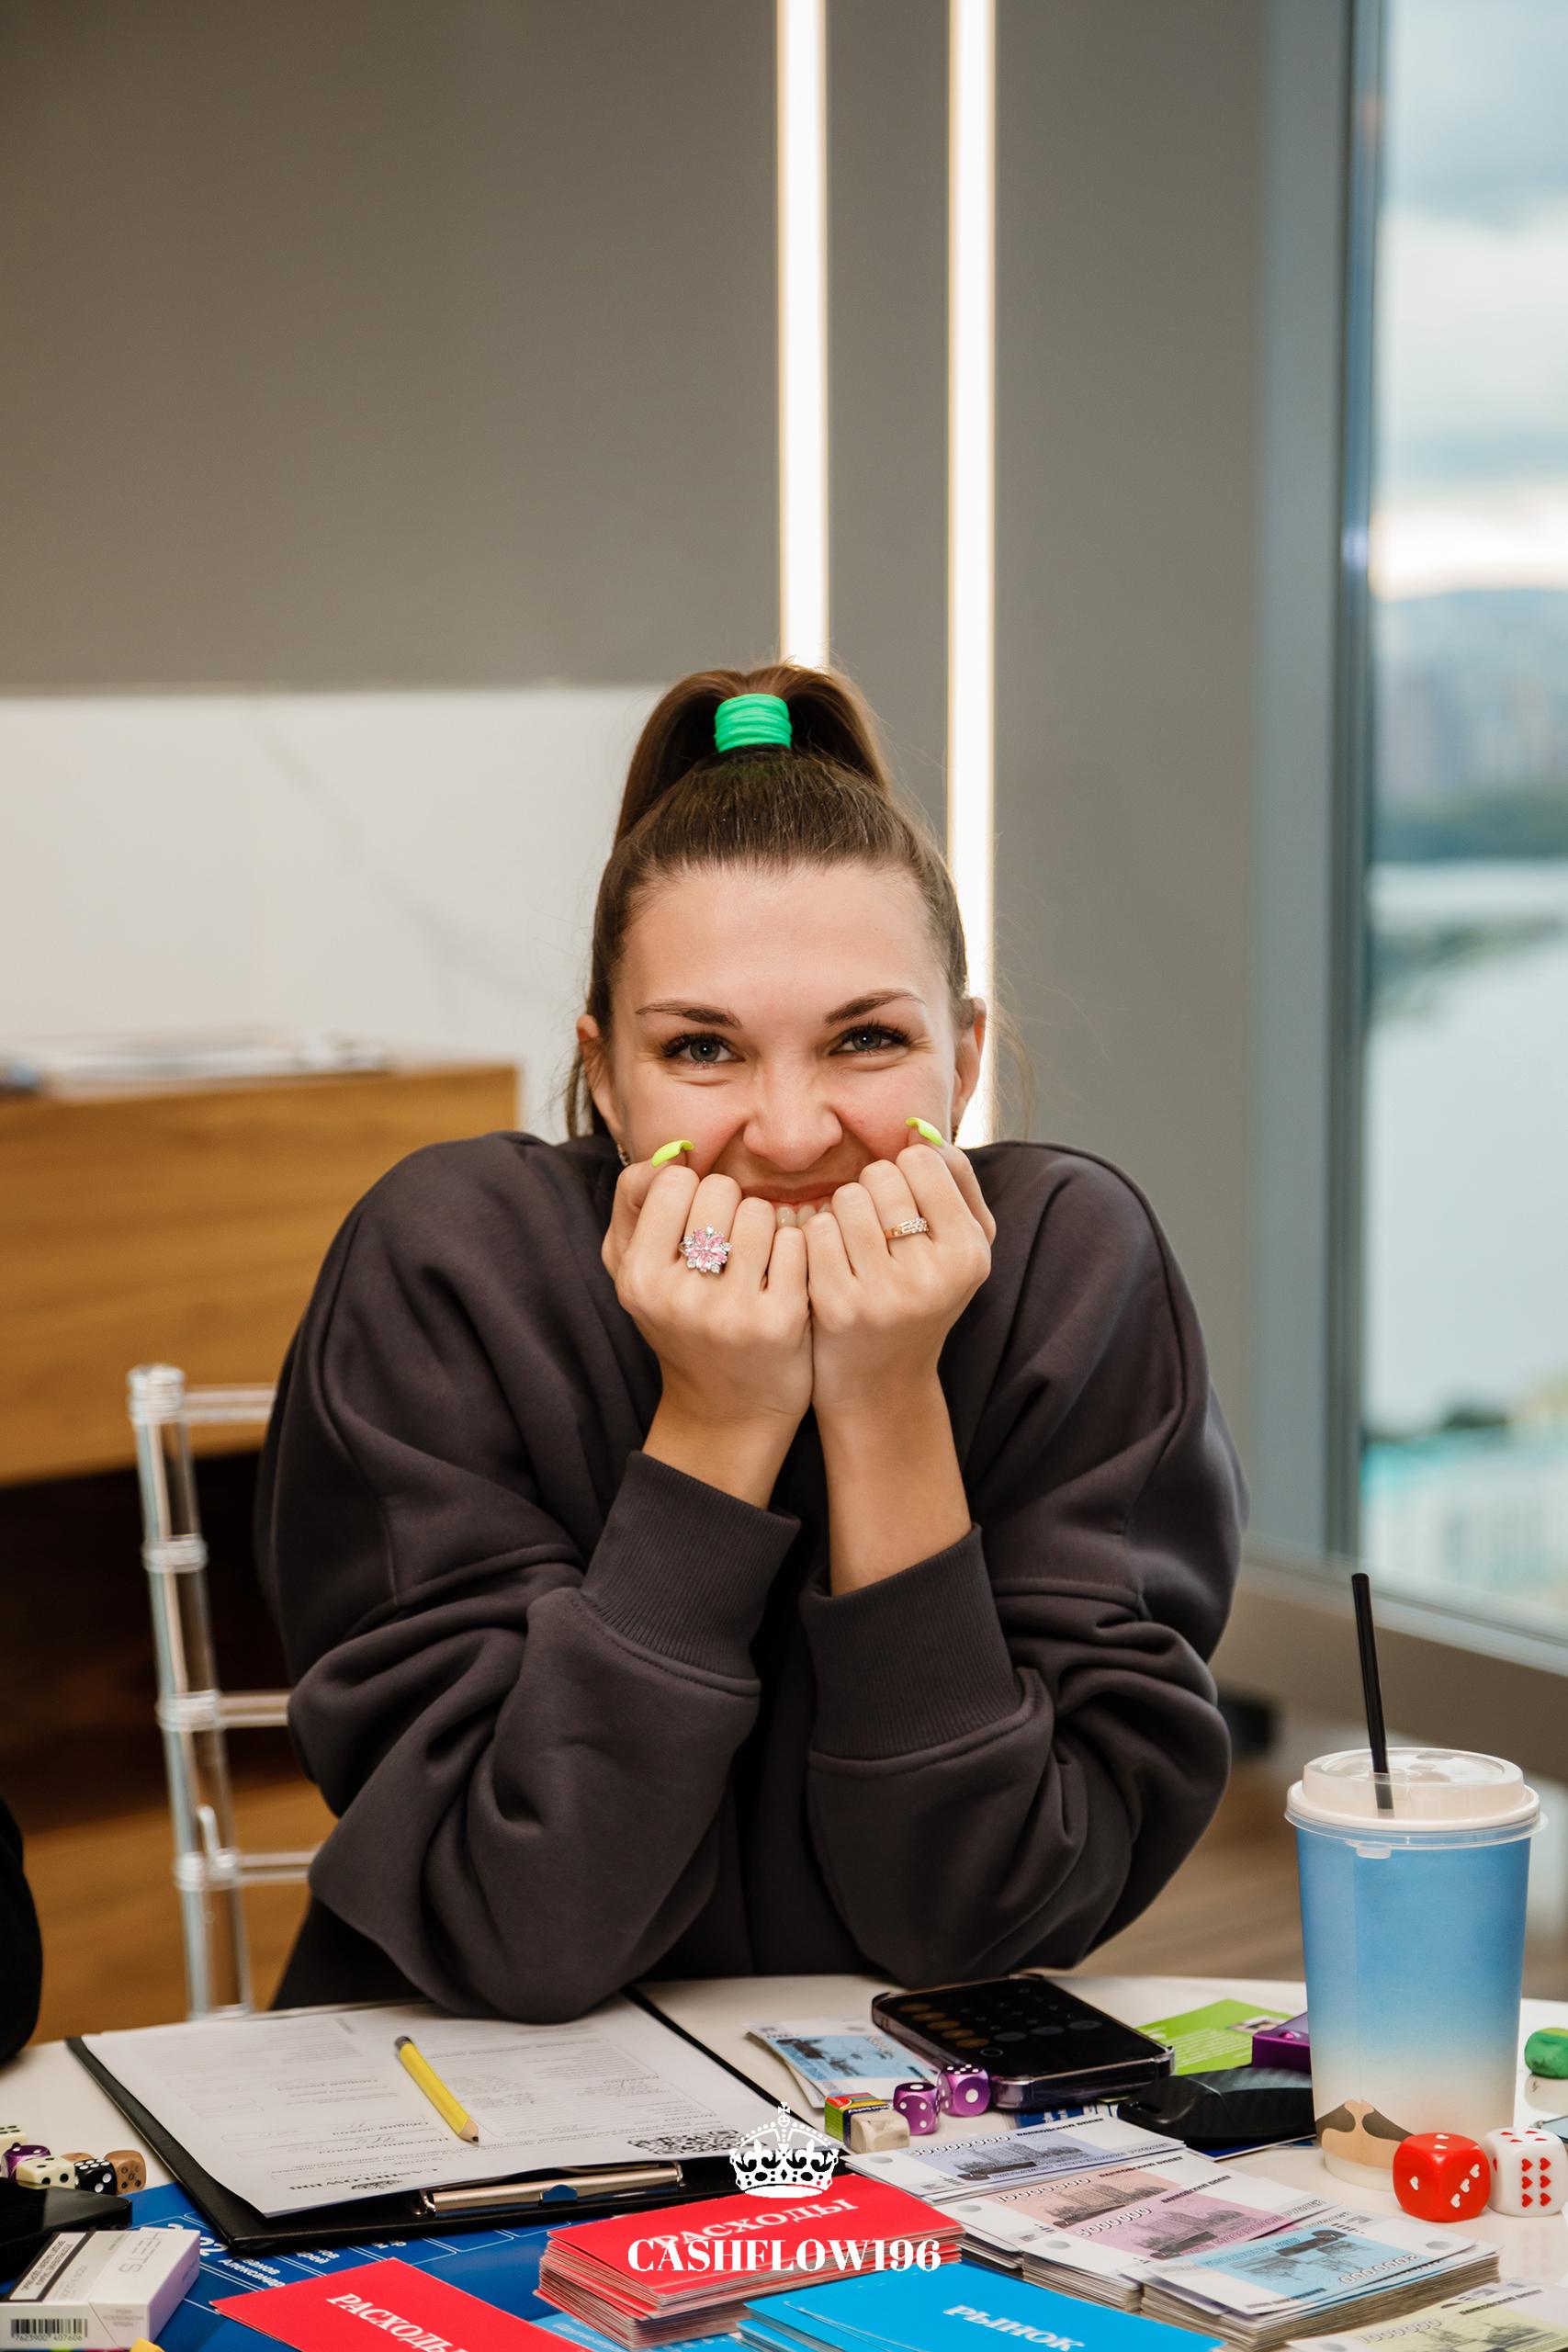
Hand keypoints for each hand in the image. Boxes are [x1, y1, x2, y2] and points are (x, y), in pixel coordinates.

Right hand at [603, 1155, 812, 1435]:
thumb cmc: (682, 1324)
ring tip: (759, 1259)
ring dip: (767, 1226)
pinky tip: (786, 1276)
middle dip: (731, 1206)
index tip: (698, 1220)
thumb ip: (634, 1205)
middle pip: (719, 1190)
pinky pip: (797, 1242)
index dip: (693, 1191)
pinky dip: (796, 1250)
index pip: (674, 1181)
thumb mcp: (636, 1272)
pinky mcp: (779, 1322)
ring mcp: (729, 1311)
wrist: (728, 1411)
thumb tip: (670, 1156)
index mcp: (637, 1278)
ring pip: (760, 1212)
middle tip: (731, 1243)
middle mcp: (677, 1296)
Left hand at [802, 1141, 994, 1419]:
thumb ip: (954, 1181)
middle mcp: (934, 1275)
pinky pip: (816, 1230)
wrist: (881, 1383)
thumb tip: (919, 1132)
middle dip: (870, 1191)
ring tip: (851, 1245)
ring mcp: (885, 1293)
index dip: (903, 1172)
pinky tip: (826, 1262)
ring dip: (840, 1212)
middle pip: (881, 1175)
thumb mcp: (960, 1247)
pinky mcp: (839, 1307)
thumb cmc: (920, 1296)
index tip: (903, 1202)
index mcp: (970, 1253)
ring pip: (846, 1198)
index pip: (922, 1161)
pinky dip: (815, 1237)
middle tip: (873, 1230)